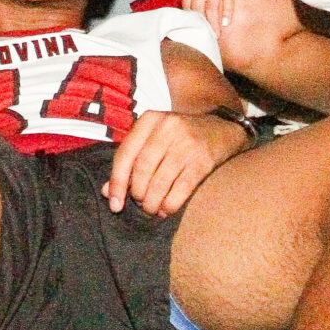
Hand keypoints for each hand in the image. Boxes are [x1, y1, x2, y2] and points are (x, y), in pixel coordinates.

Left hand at [105, 109, 244, 214]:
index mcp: (150, 120)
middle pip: (141, 169)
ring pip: (159, 181)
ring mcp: (187, 143)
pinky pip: (181, 189)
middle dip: (137, 194)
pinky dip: (170, 204)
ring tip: (152, 209)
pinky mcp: (203, 160)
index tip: (115, 204)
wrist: (222, 129)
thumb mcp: (154, 140)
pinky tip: (166, 210)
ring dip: (152, 202)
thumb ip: (130, 162)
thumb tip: (107, 192)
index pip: (125, 154)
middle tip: (140, 204)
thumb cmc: (180, 138)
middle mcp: (167, 127)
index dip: (117, 183)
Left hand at [178, 0, 256, 32]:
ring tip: (217, 34)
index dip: (191, 17)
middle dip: (203, 23)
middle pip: (198, 3)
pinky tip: (227, 21)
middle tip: (207, 37)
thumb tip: (183, 1)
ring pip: (212, 2)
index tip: (195, 30)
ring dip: (215, 20)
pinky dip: (227, 10)